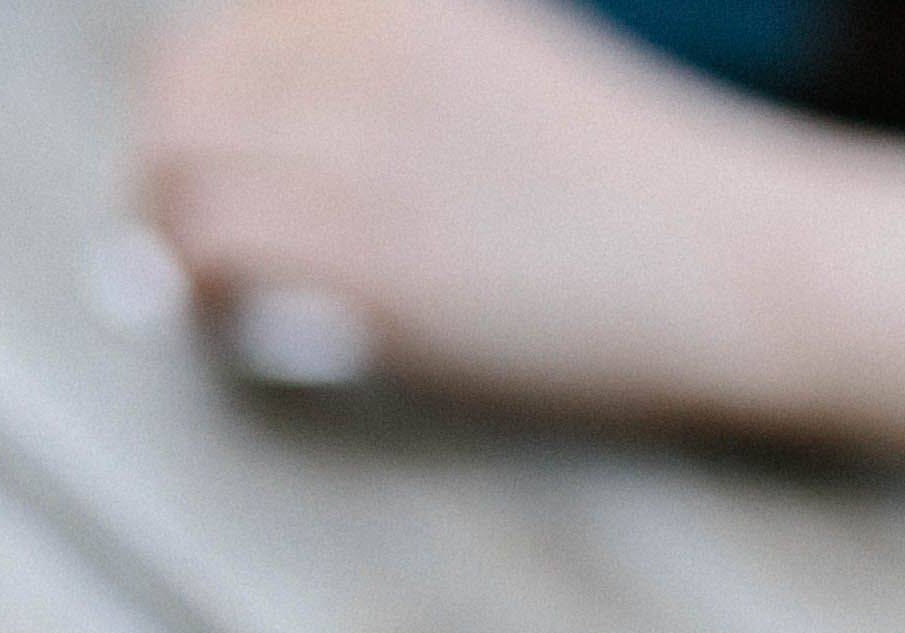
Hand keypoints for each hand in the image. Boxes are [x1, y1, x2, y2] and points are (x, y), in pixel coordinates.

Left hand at [136, 0, 822, 418]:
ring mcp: (355, 140)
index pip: (230, 23)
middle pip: (182, 81)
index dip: (207, 100)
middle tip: (187, 244)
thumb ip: (407, 83)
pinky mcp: (364, 247)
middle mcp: (355, 43)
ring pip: (174, 162)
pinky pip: (210, 245)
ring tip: (202, 296)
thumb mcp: (513, 77)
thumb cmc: (648, 199)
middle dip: (168, 163)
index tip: (228, 166)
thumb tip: (301, 150)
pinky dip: (199, 292)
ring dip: (168, 234)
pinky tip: (233, 329)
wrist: (736, 263)